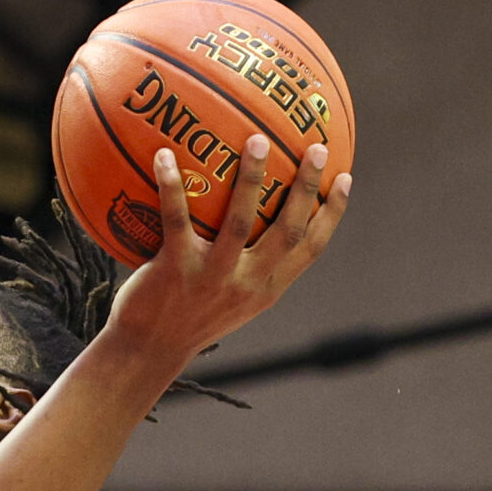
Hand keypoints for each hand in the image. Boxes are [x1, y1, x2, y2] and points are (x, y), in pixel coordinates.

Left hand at [107, 135, 352, 363]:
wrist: (146, 351)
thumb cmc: (185, 316)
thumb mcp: (228, 297)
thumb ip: (246, 264)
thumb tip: (253, 213)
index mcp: (267, 288)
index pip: (311, 249)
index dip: (332, 214)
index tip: (345, 178)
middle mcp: (247, 284)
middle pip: (289, 231)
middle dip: (307, 188)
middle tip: (316, 147)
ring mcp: (213, 277)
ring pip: (240, 222)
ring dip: (251, 178)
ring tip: (257, 139)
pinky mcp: (175, 271)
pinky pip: (176, 220)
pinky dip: (172, 185)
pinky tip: (165, 155)